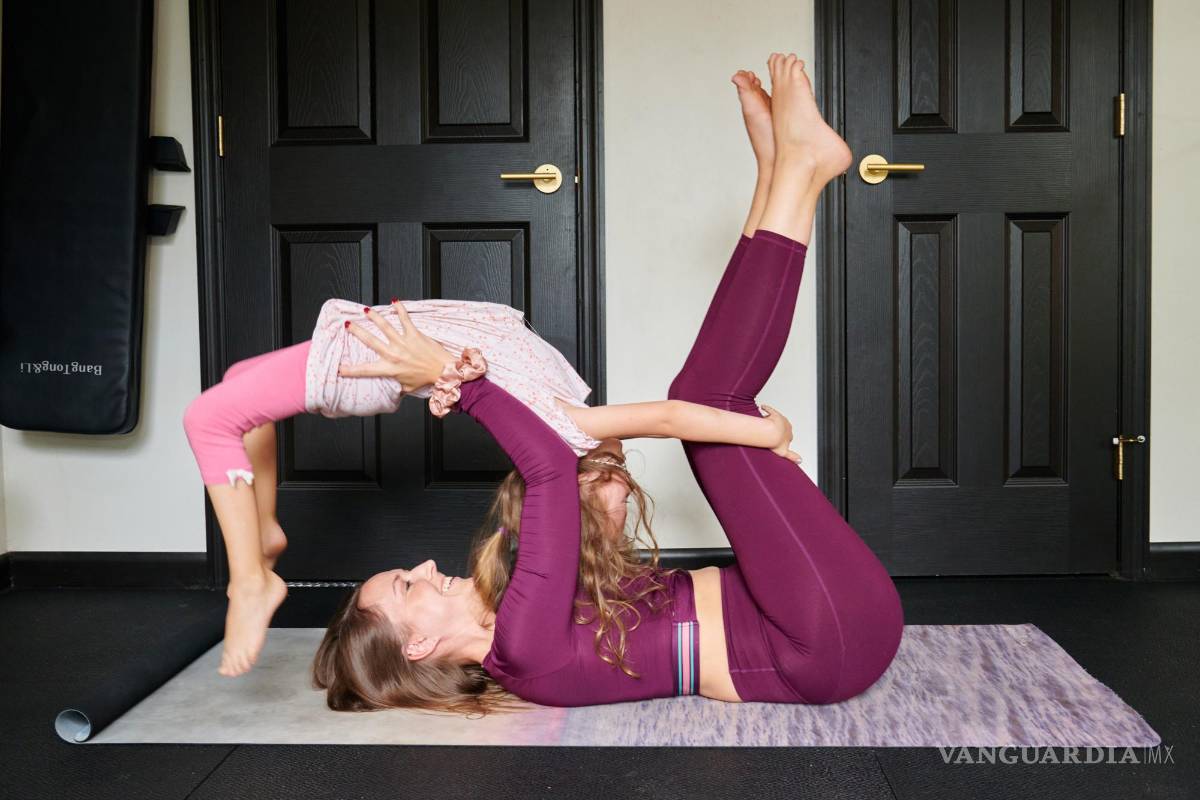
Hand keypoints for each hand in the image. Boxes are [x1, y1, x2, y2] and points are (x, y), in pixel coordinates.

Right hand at [338, 300, 456, 390]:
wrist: (443, 372)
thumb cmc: (426, 380)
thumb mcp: (406, 387)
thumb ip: (396, 385)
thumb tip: (391, 390)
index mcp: (390, 369)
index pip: (366, 370)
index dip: (351, 370)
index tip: (340, 368)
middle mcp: (394, 354)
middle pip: (370, 341)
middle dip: (357, 331)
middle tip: (347, 325)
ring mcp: (403, 343)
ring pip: (385, 326)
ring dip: (374, 317)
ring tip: (366, 311)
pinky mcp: (414, 335)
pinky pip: (405, 319)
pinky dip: (400, 309)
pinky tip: (394, 301)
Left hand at [759, 404, 801, 462]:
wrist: (773, 433)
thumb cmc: (777, 442)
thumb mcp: (785, 452)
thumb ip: (792, 457)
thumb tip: (800, 461)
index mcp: (789, 435)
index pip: (788, 436)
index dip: (782, 438)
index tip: (777, 440)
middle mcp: (787, 426)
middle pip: (783, 427)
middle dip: (778, 428)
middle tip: (769, 431)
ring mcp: (781, 419)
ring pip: (777, 419)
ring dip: (772, 420)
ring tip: (765, 422)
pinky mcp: (774, 413)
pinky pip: (770, 409)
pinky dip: (766, 408)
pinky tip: (762, 407)